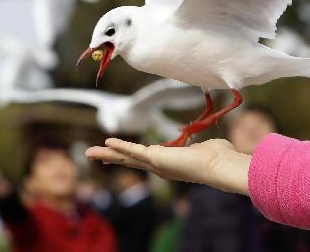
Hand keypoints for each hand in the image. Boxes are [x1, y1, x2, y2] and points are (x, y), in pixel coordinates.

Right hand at [86, 138, 249, 194]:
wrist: (219, 165)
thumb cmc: (218, 157)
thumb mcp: (206, 148)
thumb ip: (203, 146)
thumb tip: (214, 144)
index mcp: (169, 164)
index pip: (143, 158)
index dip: (128, 155)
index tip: (116, 152)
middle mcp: (159, 167)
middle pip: (129, 161)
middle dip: (110, 157)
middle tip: (93, 154)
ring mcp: (156, 164)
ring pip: (126, 158)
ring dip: (108, 154)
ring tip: (89, 152)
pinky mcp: (156, 158)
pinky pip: (134, 150)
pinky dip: (120, 146)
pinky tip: (107, 141)